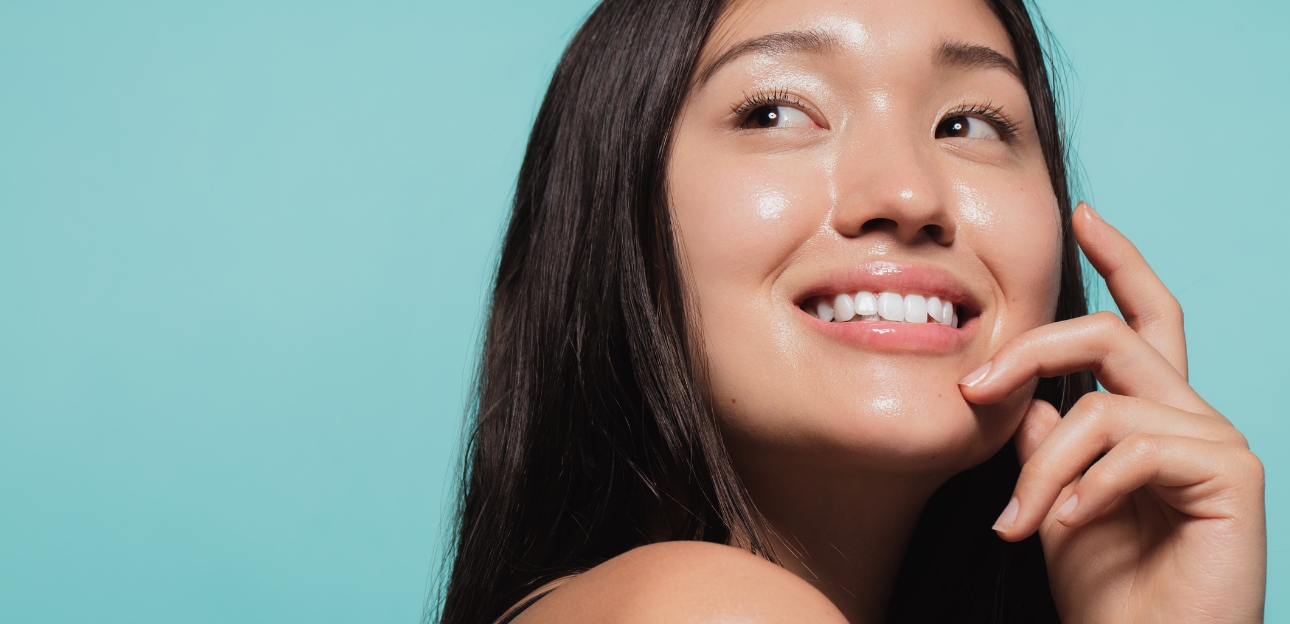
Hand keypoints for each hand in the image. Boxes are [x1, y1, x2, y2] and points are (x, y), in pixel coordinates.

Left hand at [958, 203, 1265, 622]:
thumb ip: (1043, 437)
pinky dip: (1086, 489)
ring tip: (1018, 525)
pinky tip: (1068, 528)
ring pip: (1104, 406)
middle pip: (1114, 334)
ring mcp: (1218, 442)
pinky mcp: (1234, 474)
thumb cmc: (1106, 589)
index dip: (1120, 261)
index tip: (1084, 215)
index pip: (1144, 318)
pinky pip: (1136, 447)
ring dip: (1043, 470)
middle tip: (971, 391)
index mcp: (1151, 415)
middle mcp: (1190, 415)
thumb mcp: (1054, 497)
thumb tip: (1013, 389)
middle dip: (1031, 351)